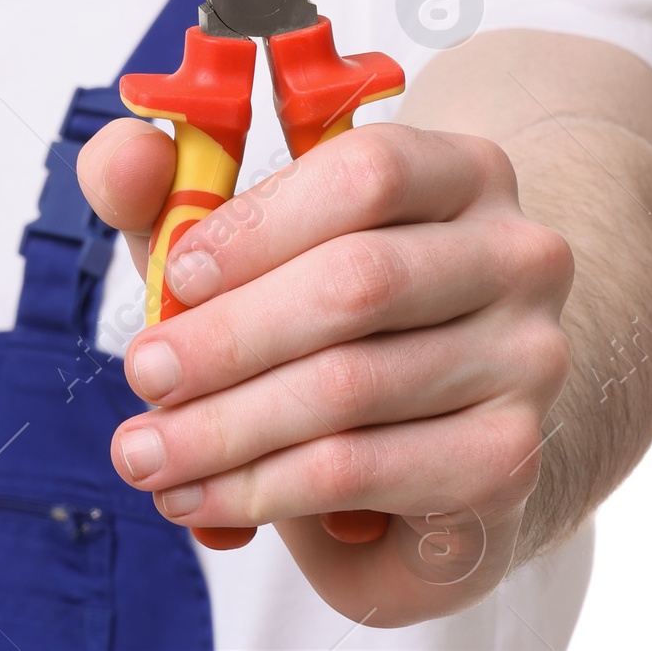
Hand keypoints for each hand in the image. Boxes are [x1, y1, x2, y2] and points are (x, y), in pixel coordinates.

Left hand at [76, 118, 574, 625]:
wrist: (441, 421)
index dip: (263, 222)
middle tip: (143, 375)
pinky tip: (205, 497)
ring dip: (227, 428)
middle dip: (228, 337)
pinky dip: (266, 488)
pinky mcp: (507, 458)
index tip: (176, 273)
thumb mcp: (253, 239)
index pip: (368, 173)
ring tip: (148, 452)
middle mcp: (515, 254)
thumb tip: (125, 155)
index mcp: (459, 171)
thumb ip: (175, 187)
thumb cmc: (334, 310)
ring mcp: (525, 358)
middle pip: (358, 284)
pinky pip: (365, 470)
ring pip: (351, 388)